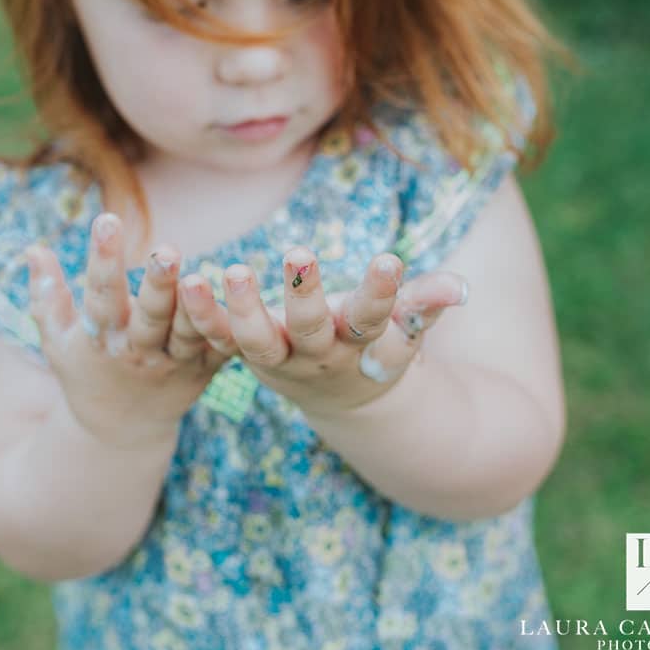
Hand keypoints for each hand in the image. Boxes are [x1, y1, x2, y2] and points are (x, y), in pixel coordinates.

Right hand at [24, 212, 236, 449]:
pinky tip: (238, 293)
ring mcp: (174, 362)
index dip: (103, 259)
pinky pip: (220, 346)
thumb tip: (33, 248)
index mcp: (101, 340)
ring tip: (202, 271)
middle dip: (157, 283)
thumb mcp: (57, 341)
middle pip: (150, 316)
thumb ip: (46, 297)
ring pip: (187, 331)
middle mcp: (138, 351)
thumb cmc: (86, 372)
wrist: (122, 431)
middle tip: (168, 250)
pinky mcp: (205, 368)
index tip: (106, 219)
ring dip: (196, 303)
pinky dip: (228, 325)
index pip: (100, 296)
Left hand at [177, 246, 468, 417]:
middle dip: (305, 294)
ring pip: (259, 342)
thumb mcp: (403, 328)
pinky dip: (203, 316)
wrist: (344, 396)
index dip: (385, 293)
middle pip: (312, 329)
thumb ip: (426, 304)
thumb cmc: (377, 343)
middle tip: (298, 252)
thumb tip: (462, 288)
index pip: (377, 317)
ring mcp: (281, 362)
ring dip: (243, 308)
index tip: (389, 259)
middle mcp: (321, 357)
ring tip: (233, 269)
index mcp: (364, 345)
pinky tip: (188, 282)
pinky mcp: (248, 357)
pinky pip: (220, 339)